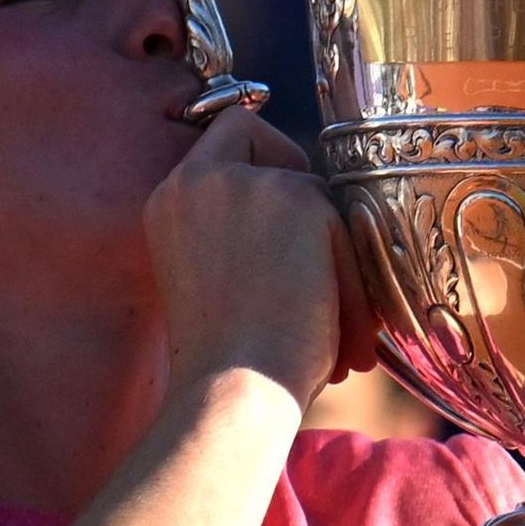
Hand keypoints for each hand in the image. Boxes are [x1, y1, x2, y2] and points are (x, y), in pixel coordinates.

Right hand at [143, 107, 377, 403]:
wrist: (232, 392)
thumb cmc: (228, 365)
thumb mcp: (219, 279)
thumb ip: (245, 231)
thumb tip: (311, 214)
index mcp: (171, 201)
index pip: (227, 133)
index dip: (264, 154)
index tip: (287, 191)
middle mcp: (196, 180)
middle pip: (275, 146)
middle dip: (307, 203)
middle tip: (320, 272)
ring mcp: (247, 183)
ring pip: (319, 196)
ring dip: (336, 263)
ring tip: (333, 335)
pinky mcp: (297, 197)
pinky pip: (348, 228)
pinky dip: (354, 285)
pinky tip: (341, 335)